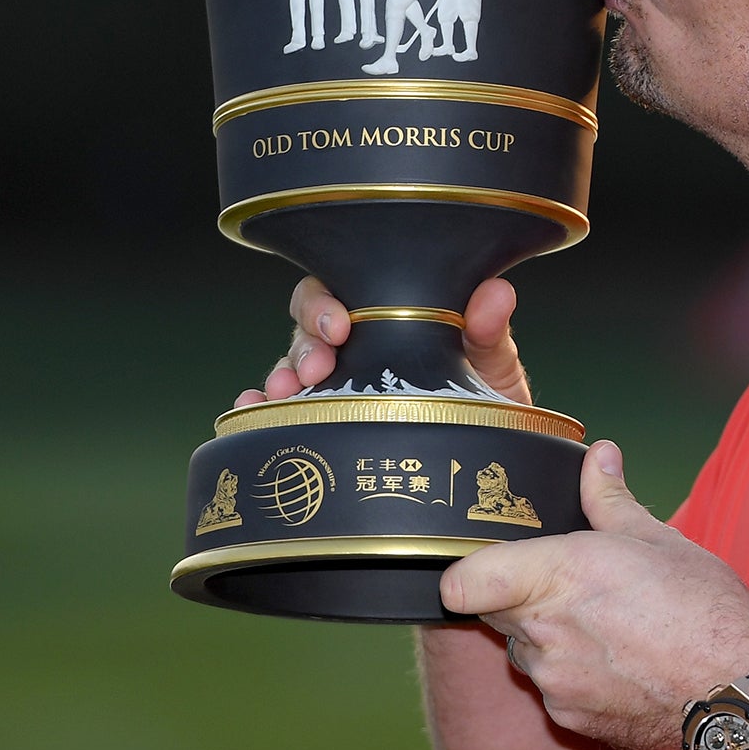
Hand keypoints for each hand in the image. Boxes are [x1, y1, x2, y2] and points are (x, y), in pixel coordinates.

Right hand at [233, 275, 533, 406]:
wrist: (489, 462)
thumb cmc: (489, 404)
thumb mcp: (495, 368)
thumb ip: (490, 331)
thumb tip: (496, 293)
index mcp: (391, 316)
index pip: (342, 287)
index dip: (329, 300)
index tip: (341, 325)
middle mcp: (357, 344)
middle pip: (307, 324)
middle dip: (303, 343)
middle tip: (314, 370)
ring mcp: (338, 383)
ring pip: (291, 364)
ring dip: (280, 373)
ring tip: (284, 393)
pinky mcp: (325, 420)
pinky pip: (280, 409)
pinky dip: (257, 406)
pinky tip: (252, 409)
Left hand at [441, 440, 748, 749]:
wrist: (739, 692)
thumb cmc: (706, 610)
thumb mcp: (659, 539)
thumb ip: (610, 499)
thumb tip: (599, 456)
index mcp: (557, 575)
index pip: (463, 583)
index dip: (466, 574)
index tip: (487, 567)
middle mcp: (543, 633)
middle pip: (495, 611)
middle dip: (522, 598)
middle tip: (574, 588)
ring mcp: (554, 681)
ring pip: (526, 652)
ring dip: (550, 639)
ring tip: (611, 629)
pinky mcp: (570, 717)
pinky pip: (554, 689)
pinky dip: (575, 676)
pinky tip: (621, 665)